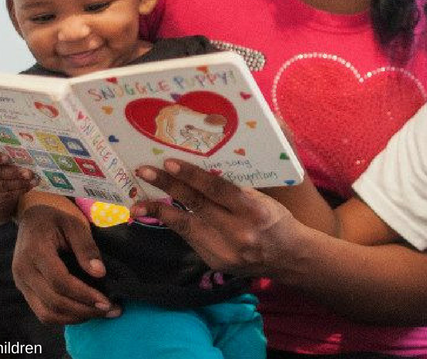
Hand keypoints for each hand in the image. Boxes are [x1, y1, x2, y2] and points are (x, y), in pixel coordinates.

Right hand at [0, 150, 36, 206]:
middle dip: (13, 173)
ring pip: (4, 186)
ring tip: (32, 178)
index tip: (7, 158)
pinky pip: (9, 194)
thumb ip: (0, 153)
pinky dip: (21, 189)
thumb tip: (21, 149)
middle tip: (27, 171)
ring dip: (20, 182)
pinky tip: (31, 184)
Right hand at [11, 197, 119, 323]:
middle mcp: (23, 271)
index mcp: (35, 251)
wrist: (31, 219)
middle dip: (84, 310)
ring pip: (46, 314)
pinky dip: (64, 317)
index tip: (106, 301)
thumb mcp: (73, 224)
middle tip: (110, 310)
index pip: (59, 281)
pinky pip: (42, 312)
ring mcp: (21, 284)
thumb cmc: (55, 219)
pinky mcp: (25, 291)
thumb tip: (100, 273)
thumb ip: (86, 247)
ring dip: (75, 318)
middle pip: (53, 302)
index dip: (84, 294)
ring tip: (100, 313)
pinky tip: (84, 312)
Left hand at [131, 158, 304, 276]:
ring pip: (186, 227)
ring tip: (138, 204)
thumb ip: (233, 189)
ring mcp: (225, 251)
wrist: (289, 258)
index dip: (192, 176)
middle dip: (168, 187)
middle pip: (197, 206)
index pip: (217, 190)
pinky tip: (161, 216)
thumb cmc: (275, 220)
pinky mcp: (215, 263)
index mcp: (253, 211)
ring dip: (160, 213)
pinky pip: (191, 239)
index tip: (169, 163)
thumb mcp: (261, 199)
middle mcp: (238, 232)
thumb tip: (199, 172)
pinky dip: (176, 225)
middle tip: (145, 172)